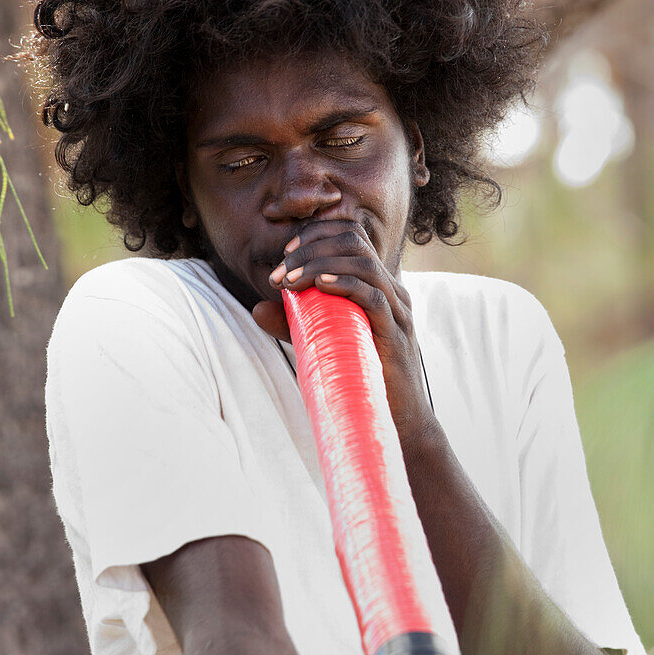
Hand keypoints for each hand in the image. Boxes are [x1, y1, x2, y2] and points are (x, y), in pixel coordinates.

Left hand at [252, 219, 433, 443]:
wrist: (395, 419)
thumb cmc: (358, 377)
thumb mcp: (321, 341)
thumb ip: (294, 323)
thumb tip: (257, 309)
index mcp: (376, 284)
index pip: (350, 236)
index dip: (315, 235)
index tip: (284, 255)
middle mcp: (390, 289)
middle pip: (354, 241)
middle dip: (310, 249)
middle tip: (278, 274)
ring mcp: (396, 309)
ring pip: (362, 263)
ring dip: (319, 265)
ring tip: (289, 282)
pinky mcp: (396, 332)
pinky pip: (373, 297)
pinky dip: (344, 285)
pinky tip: (319, 287)